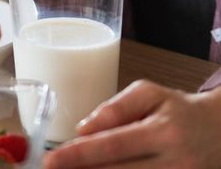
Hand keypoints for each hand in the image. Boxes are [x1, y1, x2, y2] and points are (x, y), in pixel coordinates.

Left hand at [44, 80, 220, 167]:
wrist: (219, 132)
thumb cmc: (178, 109)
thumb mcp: (148, 94)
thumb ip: (115, 107)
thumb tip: (83, 128)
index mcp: (162, 132)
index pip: (113, 145)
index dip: (78, 155)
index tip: (50, 159)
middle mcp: (173, 163)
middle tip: (51, 168)